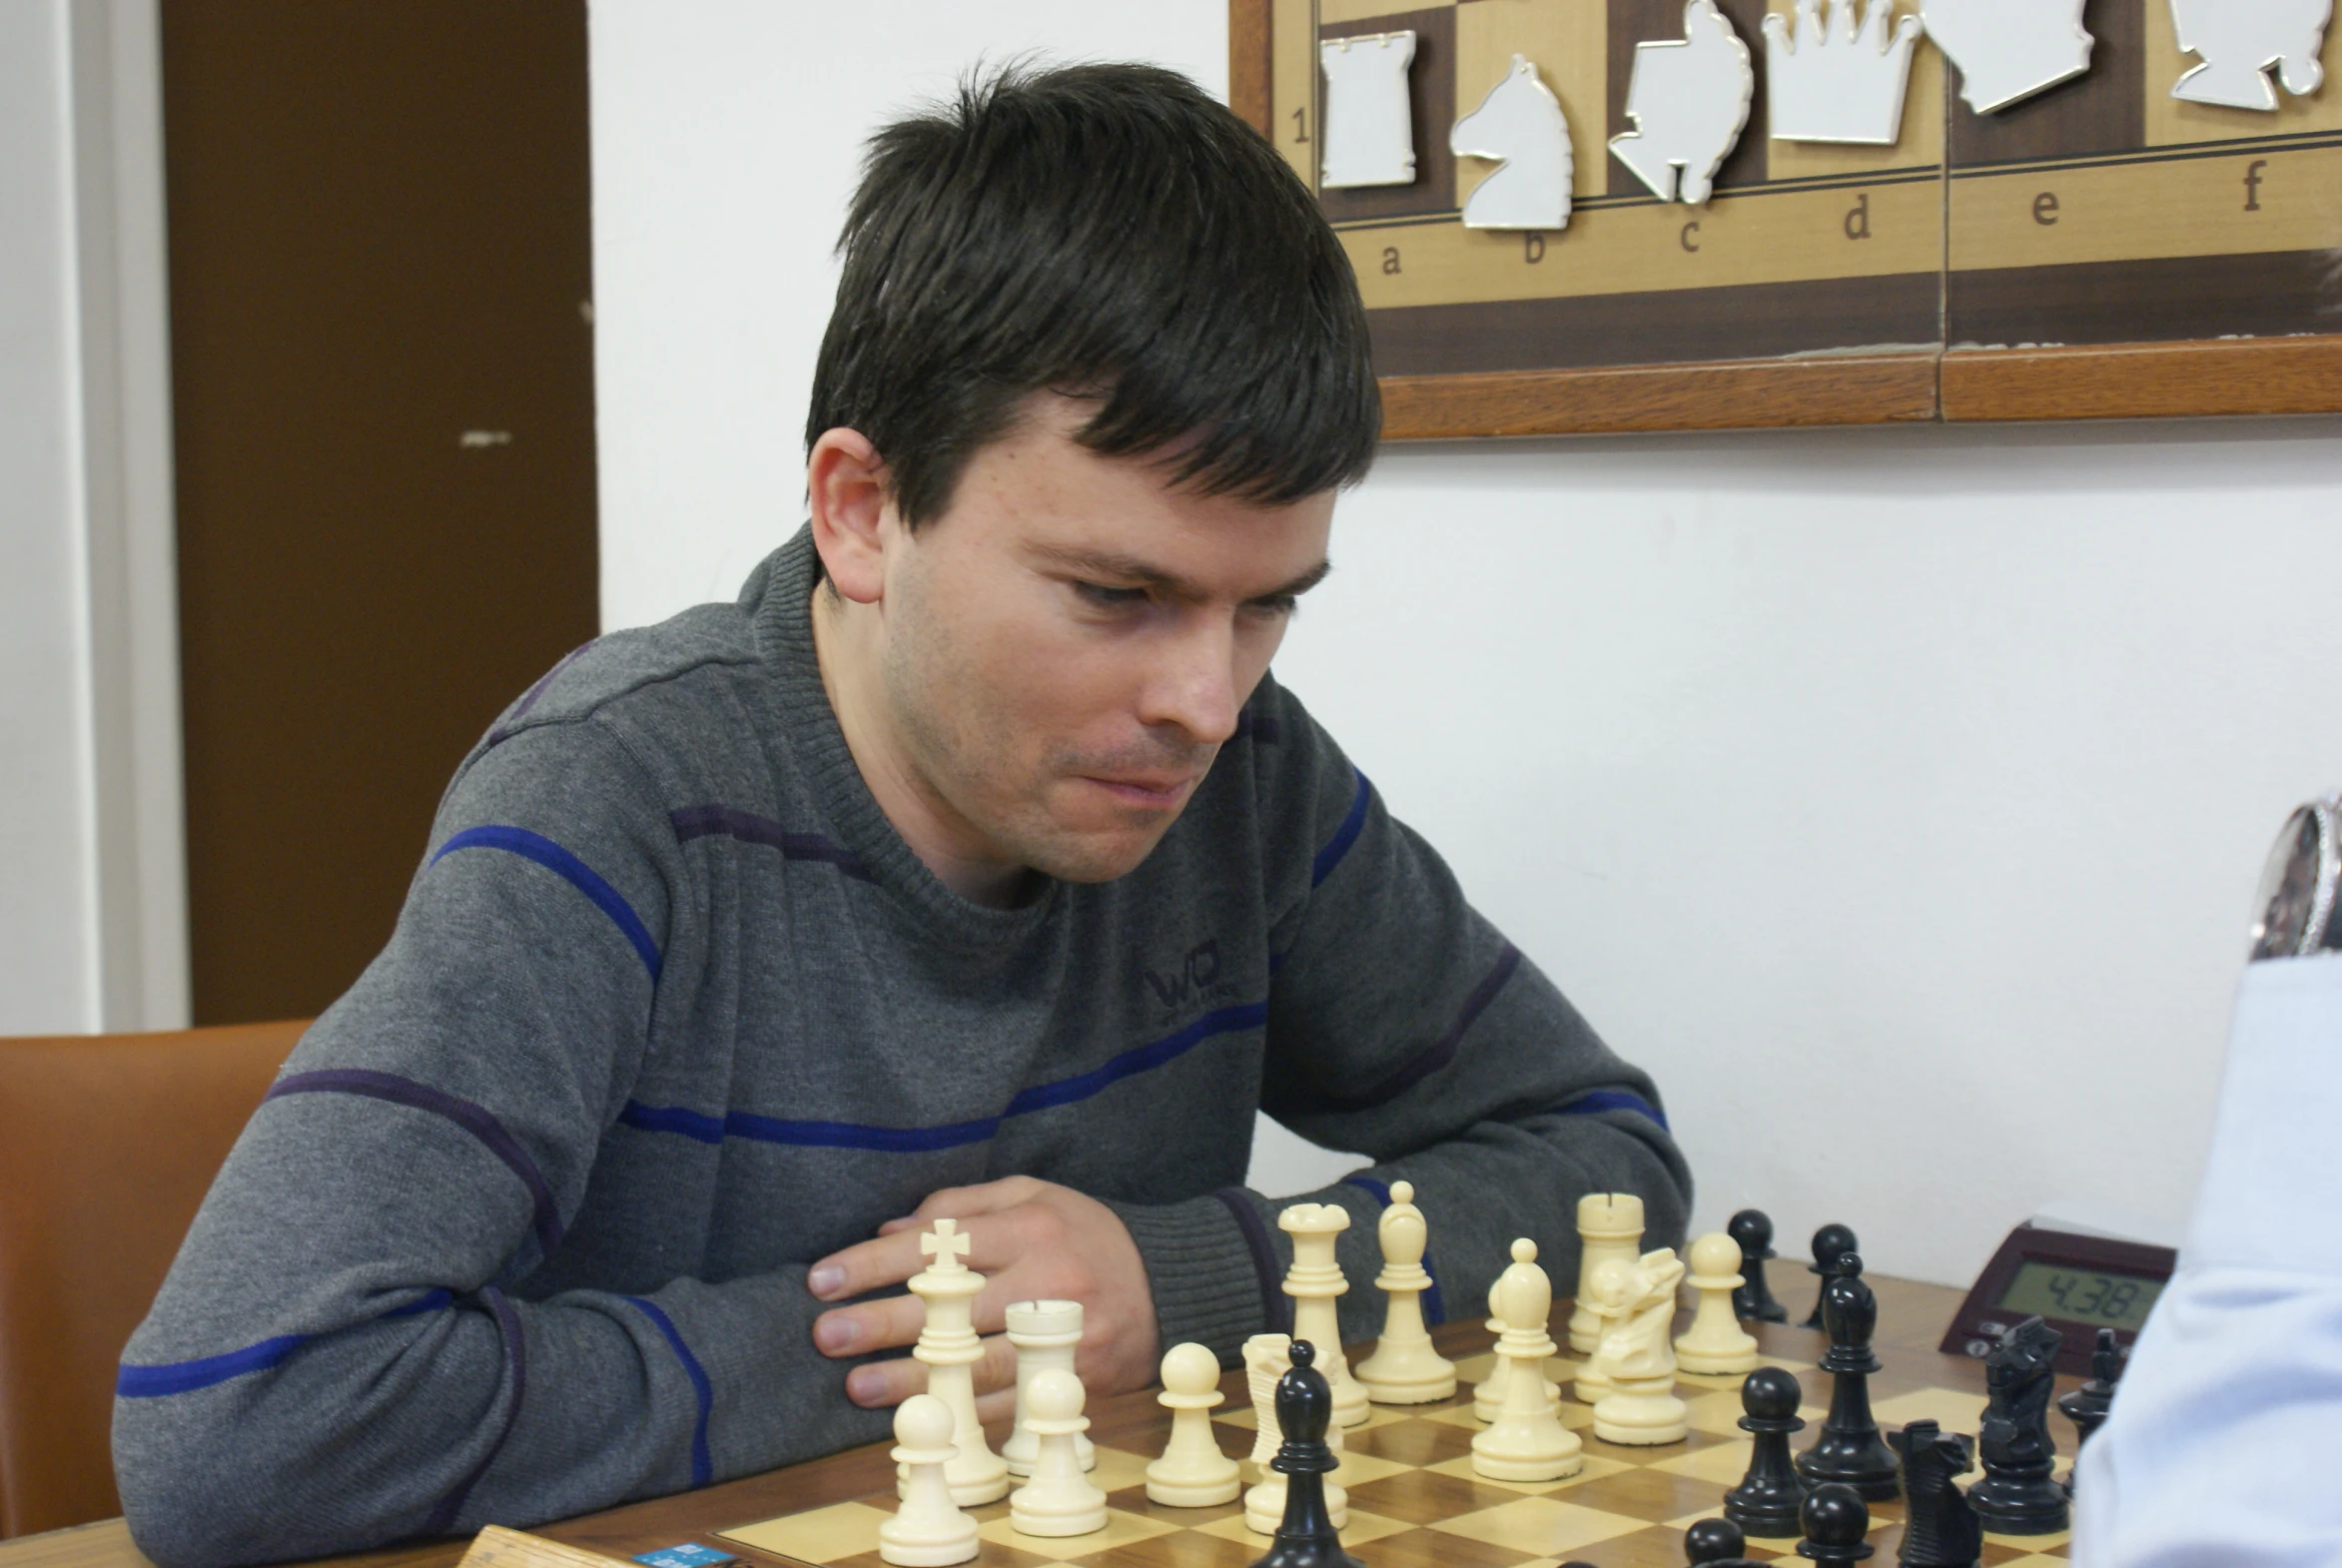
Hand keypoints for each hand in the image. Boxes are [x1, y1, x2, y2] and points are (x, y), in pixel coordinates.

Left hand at [806, 1176, 1159, 1415]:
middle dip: (881, 1323)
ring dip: (912, 1381)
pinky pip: (1010, 1406)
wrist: (1170, 1284)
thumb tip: (890, 1230)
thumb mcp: (1032, 1196)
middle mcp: (1047, 1282)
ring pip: (976, 1365)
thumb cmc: (1086, 1234)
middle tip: (827, 1335)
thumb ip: (961, 1206)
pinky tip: (921, 1418)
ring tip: (857, 1387)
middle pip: (952, 1309)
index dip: (875, 1263)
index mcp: (1031, 1228)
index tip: (823, 1279)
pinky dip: (963, 1414)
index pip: (939, 1245)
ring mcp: (1063, 1339)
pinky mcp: (1075, 1383)